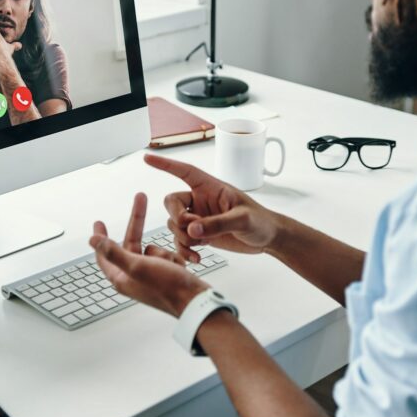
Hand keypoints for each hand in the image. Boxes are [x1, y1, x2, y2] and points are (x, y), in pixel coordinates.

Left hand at [89, 192, 208, 316]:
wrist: (196, 301)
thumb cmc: (167, 287)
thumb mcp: (137, 265)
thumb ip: (113, 252)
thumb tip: (92, 241)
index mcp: (121, 277)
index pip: (104, 253)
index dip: (102, 237)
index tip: (99, 222)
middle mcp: (133, 276)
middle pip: (131, 243)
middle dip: (137, 222)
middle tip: (141, 198)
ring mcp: (149, 276)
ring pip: (152, 249)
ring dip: (162, 252)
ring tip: (170, 265)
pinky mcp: (164, 275)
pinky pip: (165, 255)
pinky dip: (172, 258)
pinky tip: (179, 268)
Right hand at [145, 154, 282, 263]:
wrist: (268, 239)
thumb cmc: (261, 221)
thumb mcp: (242, 220)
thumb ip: (217, 224)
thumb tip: (192, 229)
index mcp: (211, 188)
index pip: (185, 171)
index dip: (166, 164)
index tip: (148, 158)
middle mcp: (201, 201)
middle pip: (172, 202)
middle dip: (176, 217)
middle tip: (191, 229)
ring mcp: (200, 218)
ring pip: (174, 224)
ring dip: (182, 237)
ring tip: (200, 246)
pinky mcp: (201, 235)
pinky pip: (182, 240)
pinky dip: (184, 250)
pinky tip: (196, 258)